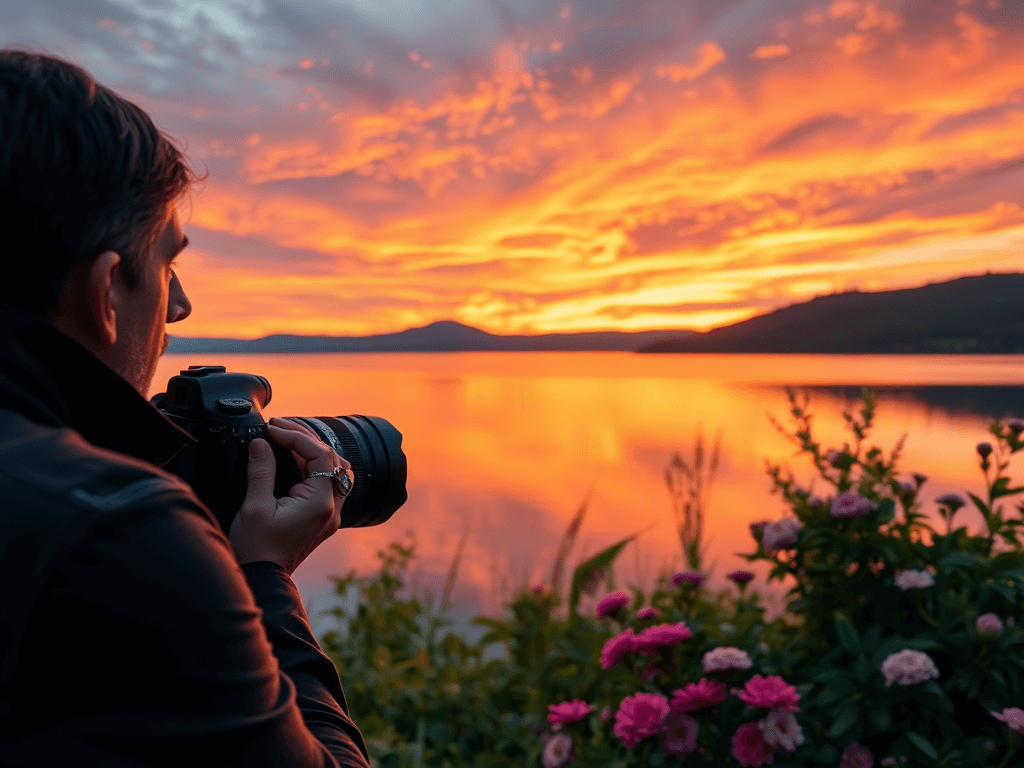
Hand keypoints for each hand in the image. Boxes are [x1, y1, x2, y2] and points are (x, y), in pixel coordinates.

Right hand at [229, 417, 352, 574]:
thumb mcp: (254, 506)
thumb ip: (261, 471)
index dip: (296, 436)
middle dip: (306, 439)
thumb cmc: (256, 548)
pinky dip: (314, 468)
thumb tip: (261, 443)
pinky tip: (293, 461)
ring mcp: (330, 514)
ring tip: (287, 440)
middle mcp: (332, 508)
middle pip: (332, 459)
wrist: (262, 578)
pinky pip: (328, 484)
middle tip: (279, 428)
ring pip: (335, 471)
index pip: (320, 454)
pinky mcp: (323, 518)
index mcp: (320, 503)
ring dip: (314, 452)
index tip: (272, 429)